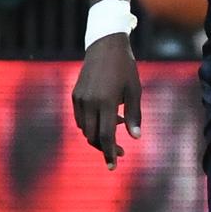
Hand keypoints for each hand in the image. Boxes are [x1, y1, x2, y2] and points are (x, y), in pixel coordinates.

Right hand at [72, 35, 141, 168]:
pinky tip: (108, 115)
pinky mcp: (75, 95)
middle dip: (105, 147)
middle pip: (93, 136)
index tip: (114, 166)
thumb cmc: (125, 68)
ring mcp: (79, 99)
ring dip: (99, 135)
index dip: (110, 153)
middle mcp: (89, 102)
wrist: (105, 45)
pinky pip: (80, 118)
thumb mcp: (135, 90)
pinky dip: (91, 124)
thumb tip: (135, 138)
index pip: (105, 136)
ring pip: (85, 129)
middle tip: (122, 151)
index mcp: (106, 102)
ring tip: (118, 123)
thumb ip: (134, 115)